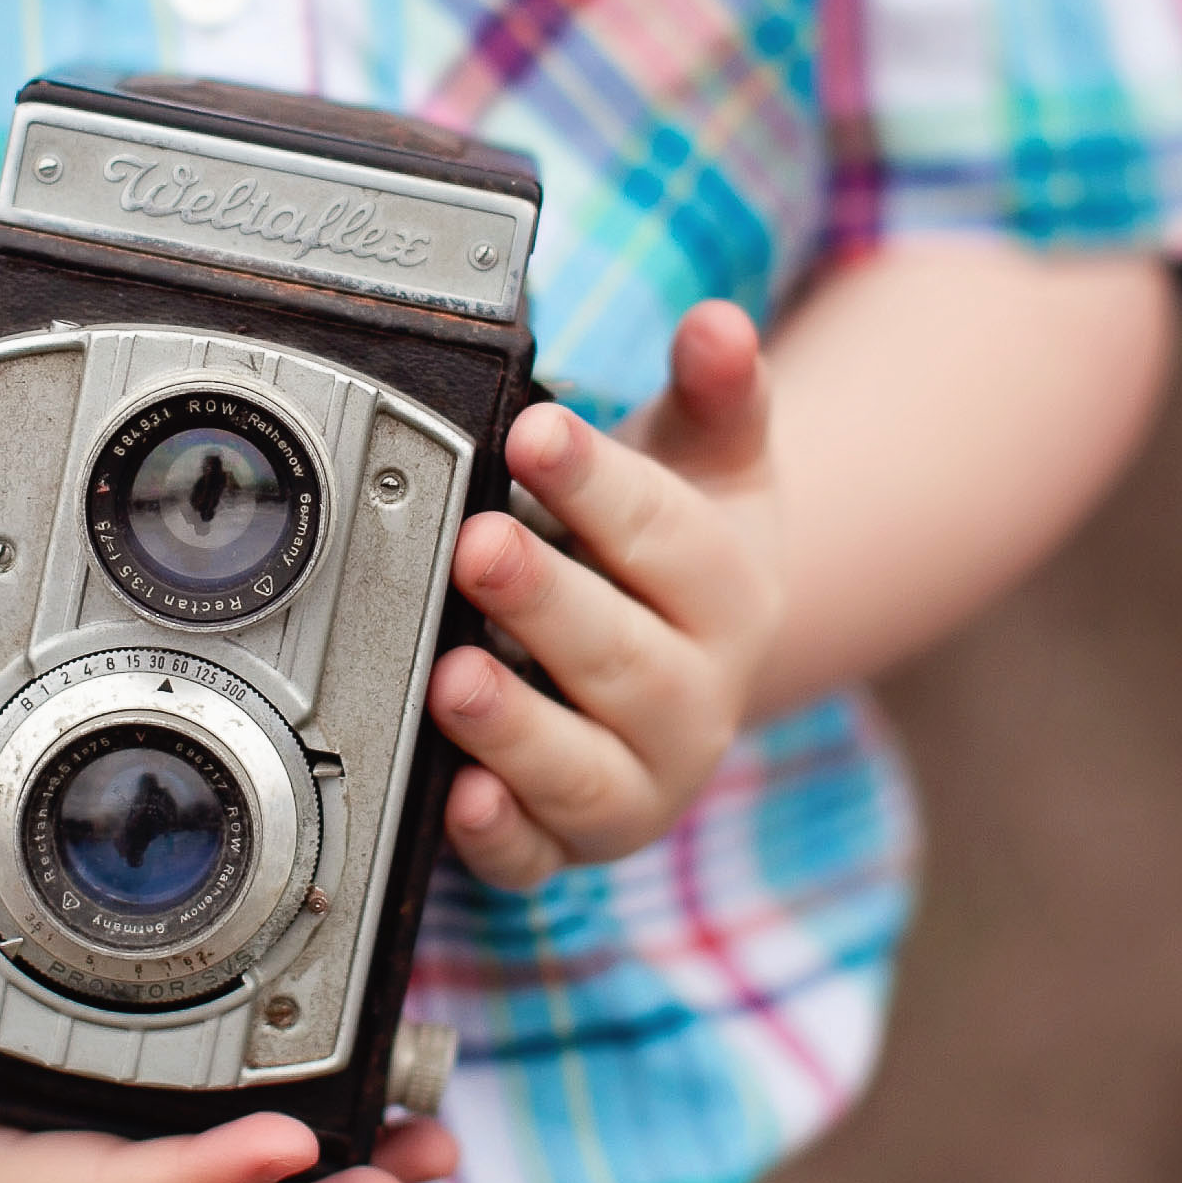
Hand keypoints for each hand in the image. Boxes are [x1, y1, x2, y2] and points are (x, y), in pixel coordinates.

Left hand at [424, 300, 781, 890]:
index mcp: (729, 595)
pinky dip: (501, 837)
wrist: (693, 662)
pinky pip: (538, 859)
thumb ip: (716, 389)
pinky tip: (459, 798)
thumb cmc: (679, 550)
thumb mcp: (713, 460)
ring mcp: (636, 780)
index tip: (535, 433)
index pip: (666, 536)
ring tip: (452, 675)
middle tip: (478, 546)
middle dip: (546, 601)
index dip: (598, 483)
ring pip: (583, 768)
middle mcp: (693, 698)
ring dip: (516, 727)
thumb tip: (718, 323)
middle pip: (621, 655)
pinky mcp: (572, 844)